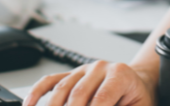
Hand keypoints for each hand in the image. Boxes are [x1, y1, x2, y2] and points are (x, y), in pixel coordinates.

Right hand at [22, 60, 156, 105]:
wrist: (139, 84)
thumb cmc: (140, 100)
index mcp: (120, 75)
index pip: (100, 100)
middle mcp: (100, 68)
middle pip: (77, 95)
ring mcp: (83, 69)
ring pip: (61, 89)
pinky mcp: (71, 74)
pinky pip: (50, 82)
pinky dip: (37, 94)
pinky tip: (30, 105)